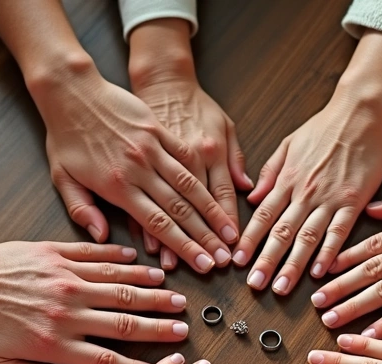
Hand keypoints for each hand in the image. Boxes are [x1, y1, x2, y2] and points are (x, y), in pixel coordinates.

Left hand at [0, 241, 188, 363]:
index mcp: (54, 344)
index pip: (107, 359)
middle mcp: (66, 311)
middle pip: (124, 319)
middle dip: (158, 324)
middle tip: (183, 326)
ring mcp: (63, 279)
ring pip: (118, 285)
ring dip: (149, 289)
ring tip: (173, 292)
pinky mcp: (56, 255)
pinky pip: (96, 256)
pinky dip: (121, 260)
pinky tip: (141, 262)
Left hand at [34, 67, 233, 272]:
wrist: (71, 90)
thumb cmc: (64, 136)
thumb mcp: (62, 177)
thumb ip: (82, 210)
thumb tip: (102, 237)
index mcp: (117, 186)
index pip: (158, 224)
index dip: (184, 247)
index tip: (203, 265)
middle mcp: (140, 168)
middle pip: (181, 209)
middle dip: (206, 237)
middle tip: (224, 259)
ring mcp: (153, 147)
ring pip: (190, 185)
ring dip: (212, 211)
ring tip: (229, 233)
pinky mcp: (159, 130)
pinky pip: (186, 157)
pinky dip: (203, 177)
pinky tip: (217, 194)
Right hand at [134, 77, 252, 269]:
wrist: (154, 78)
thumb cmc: (192, 103)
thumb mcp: (224, 122)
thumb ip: (236, 157)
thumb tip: (248, 190)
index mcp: (208, 150)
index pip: (221, 194)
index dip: (225, 223)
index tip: (231, 248)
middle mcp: (182, 160)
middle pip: (194, 209)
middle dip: (202, 240)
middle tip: (209, 266)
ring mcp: (153, 164)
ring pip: (165, 209)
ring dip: (172, 240)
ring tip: (177, 265)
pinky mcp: (133, 168)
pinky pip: (140, 202)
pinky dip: (145, 227)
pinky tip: (150, 246)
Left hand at [234, 95, 381, 294]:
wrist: (360, 114)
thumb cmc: (324, 128)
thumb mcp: (288, 145)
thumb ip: (269, 173)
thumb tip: (251, 197)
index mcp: (286, 180)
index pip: (261, 216)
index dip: (248, 241)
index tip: (236, 262)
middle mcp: (304, 193)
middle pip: (280, 233)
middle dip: (265, 261)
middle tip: (254, 285)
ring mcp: (329, 199)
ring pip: (306, 237)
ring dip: (292, 265)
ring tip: (282, 287)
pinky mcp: (353, 201)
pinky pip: (338, 232)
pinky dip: (329, 253)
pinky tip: (321, 273)